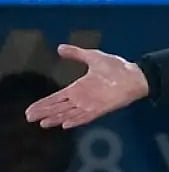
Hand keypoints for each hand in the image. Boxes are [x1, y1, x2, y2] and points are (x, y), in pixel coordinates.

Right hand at [24, 45, 149, 128]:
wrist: (135, 75)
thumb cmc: (117, 67)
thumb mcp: (93, 57)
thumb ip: (76, 53)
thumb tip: (59, 47)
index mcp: (78, 88)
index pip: (56, 98)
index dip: (43, 103)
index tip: (29, 109)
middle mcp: (82, 98)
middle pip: (59, 107)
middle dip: (44, 112)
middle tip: (29, 117)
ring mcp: (91, 105)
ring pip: (69, 114)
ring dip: (56, 118)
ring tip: (43, 123)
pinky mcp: (101, 109)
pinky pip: (86, 117)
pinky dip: (76, 120)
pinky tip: (65, 124)